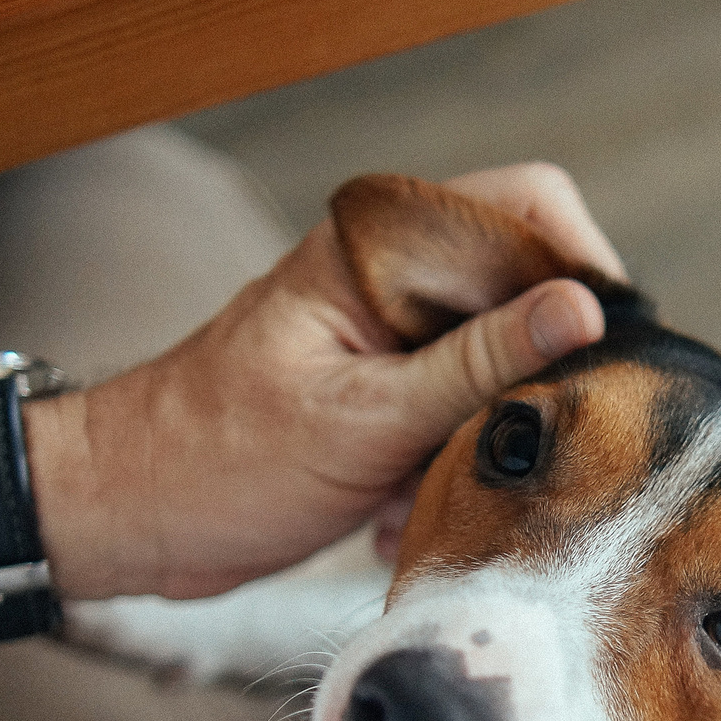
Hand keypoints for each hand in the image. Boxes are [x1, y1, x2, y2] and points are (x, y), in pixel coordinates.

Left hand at [34, 163, 622, 598]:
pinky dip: (446, 462)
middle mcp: (390, 272)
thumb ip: (480, 363)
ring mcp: (388, 330)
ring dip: (485, 432)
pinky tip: (398, 513)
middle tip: (504, 446)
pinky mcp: (383, 387)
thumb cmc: (216, 461)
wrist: (124, 515)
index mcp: (376, 244)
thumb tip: (586, 310)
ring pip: (501, 359)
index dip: (578, 272)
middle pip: (527, 286)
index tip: (597, 360)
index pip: (528, 205)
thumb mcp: (365, 421)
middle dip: (531, 375)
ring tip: (428, 491)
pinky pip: (459, 409)